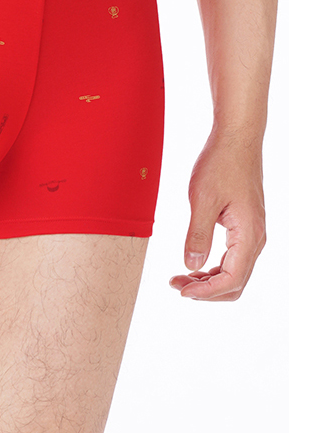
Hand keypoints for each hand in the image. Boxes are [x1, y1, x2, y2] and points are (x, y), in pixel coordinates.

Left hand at [169, 127, 266, 301]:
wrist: (236, 140)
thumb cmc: (221, 165)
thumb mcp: (202, 201)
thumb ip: (197, 236)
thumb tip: (191, 266)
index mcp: (248, 234)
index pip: (232, 279)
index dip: (206, 292)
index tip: (181, 291)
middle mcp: (256, 238)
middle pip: (235, 282)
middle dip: (205, 290)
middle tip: (175, 284)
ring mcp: (252, 234)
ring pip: (234, 273)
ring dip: (208, 281)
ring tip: (179, 277)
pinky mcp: (244, 228)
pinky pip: (232, 259)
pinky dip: (213, 269)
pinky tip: (193, 266)